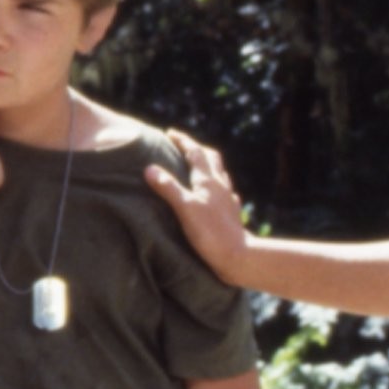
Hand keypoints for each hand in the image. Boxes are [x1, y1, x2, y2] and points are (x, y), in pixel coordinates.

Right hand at [143, 128, 250, 281]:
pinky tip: (215, 194)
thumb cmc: (210, 232)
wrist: (239, 256)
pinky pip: (225, 192)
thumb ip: (168, 187)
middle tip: (185, 146)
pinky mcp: (232, 213)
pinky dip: (216, 186)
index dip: (183, 141)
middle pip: (212, 158)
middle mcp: (221, 185)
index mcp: (208, 180)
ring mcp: (229, 199)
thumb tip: (150, 169)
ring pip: (220, 174)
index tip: (170, 133)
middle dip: (197, 149)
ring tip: (197, 168)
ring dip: (208, 166)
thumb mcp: (184, 208)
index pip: (195, 152)